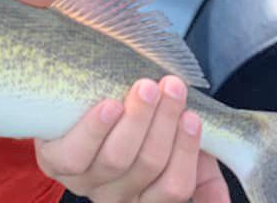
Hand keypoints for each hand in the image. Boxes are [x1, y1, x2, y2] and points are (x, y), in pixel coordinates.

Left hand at [34, 76, 230, 201]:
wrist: (78, 94)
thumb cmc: (133, 117)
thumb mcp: (171, 141)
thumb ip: (200, 169)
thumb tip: (222, 201)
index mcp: (146, 194)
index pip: (174, 187)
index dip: (187, 153)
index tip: (194, 116)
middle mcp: (116, 196)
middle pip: (147, 166)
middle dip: (164, 122)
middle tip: (172, 86)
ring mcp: (83, 182)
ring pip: (116, 159)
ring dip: (136, 121)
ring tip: (145, 87)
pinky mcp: (54, 163)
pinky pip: (75, 155)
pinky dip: (95, 130)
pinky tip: (109, 106)